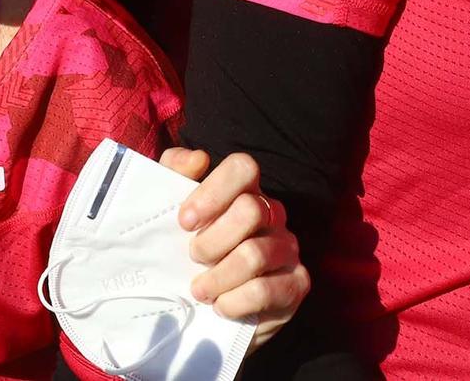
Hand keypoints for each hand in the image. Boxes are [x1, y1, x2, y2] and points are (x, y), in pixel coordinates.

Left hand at [168, 148, 308, 350]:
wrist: (210, 310)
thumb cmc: (192, 252)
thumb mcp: (172, 211)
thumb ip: (175, 173)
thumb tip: (198, 159)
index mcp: (246, 190)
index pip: (243, 168)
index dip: (212, 192)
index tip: (184, 221)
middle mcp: (273, 213)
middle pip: (250, 210)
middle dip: (212, 240)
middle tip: (193, 257)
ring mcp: (288, 247)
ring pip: (255, 254)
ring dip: (218, 276)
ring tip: (199, 290)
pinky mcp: (297, 284)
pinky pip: (265, 290)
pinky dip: (234, 302)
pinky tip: (221, 306)